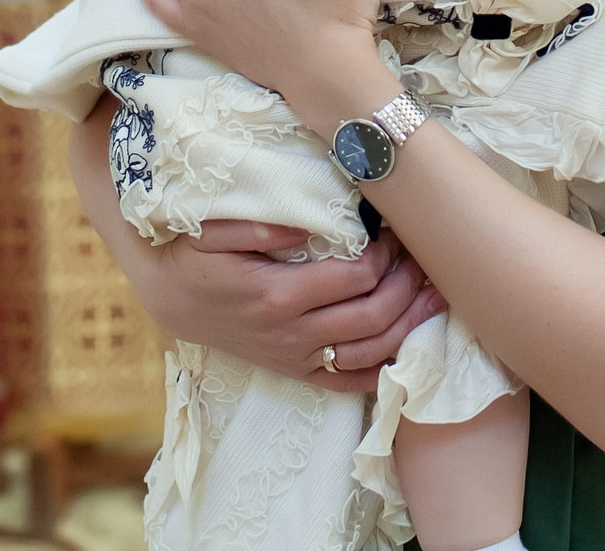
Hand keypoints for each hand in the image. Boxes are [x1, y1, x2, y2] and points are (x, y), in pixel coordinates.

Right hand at [69, 99, 443, 391]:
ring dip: (410, 325)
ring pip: (371, 353)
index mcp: (277, 295)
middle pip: (374, 316)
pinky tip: (411, 345)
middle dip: (408, 286)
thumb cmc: (195, 253)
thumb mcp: (214, 228)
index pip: (357, 278)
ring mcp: (295, 357)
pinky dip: (386, 368)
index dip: (387, 254)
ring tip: (434, 295)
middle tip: (424, 259)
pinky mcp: (295, 370)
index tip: (394, 230)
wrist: (169, 296)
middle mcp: (292, 334)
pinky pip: (350, 382)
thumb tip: (308, 222)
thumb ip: (260, 223)